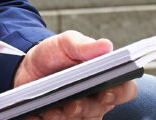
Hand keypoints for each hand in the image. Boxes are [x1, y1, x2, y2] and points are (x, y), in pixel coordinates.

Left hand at [14, 31, 137, 119]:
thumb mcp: (65, 43)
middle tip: (71, 105)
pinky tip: (40, 114)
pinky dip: (50, 119)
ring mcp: (83, 112)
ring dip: (64, 116)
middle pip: (100, 109)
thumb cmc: (54, 53)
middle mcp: (98, 99)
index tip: (105, 93)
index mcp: (105, 77)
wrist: (29, 66)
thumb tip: (106, 45)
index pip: (125, 89)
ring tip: (50, 110)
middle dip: (84, 107)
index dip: (119, 93)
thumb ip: (83, 45)